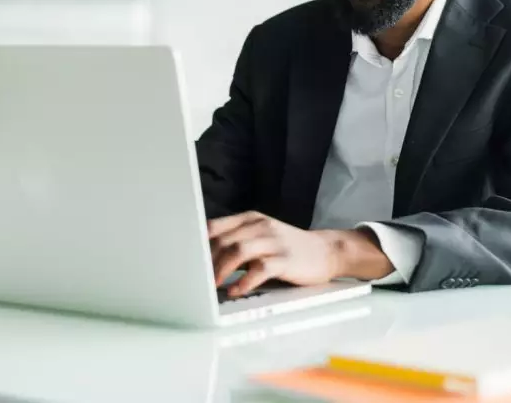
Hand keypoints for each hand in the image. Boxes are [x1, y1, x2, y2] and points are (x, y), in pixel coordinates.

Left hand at [208, 211, 393, 296]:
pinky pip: (260, 268)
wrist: (326, 251)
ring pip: (238, 250)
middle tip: (194, 278)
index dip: (197, 243)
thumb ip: (236, 240)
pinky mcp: (285, 259)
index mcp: (251, 219)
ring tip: (212, 285)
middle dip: (205, 260)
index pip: (215, 226)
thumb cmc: (288, 247)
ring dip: (221, 269)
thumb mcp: (261, 235)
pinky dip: (244, 281)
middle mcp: (261, 226)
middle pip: (223, 239)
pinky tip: (236, 290)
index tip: (184, 259)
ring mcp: (274, 242)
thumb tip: (203, 256)